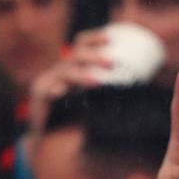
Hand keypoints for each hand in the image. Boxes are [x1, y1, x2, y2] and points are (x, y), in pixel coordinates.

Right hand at [25, 28, 113, 147]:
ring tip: (98, 81)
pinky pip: (48, 91)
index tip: (111, 39)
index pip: (80, 45)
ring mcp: (46, 81)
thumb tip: (140, 86)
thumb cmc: (72, 119)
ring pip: (65, 72)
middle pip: (75, 55)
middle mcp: (57, 71)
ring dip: (82, 75)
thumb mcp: (89, 100)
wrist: (47, 139)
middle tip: (112, 63)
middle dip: (94, 56)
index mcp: (70, 68)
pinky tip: (61, 93)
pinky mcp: (38, 95)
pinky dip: (56, 91)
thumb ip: (105, 92)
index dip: (94, 38)